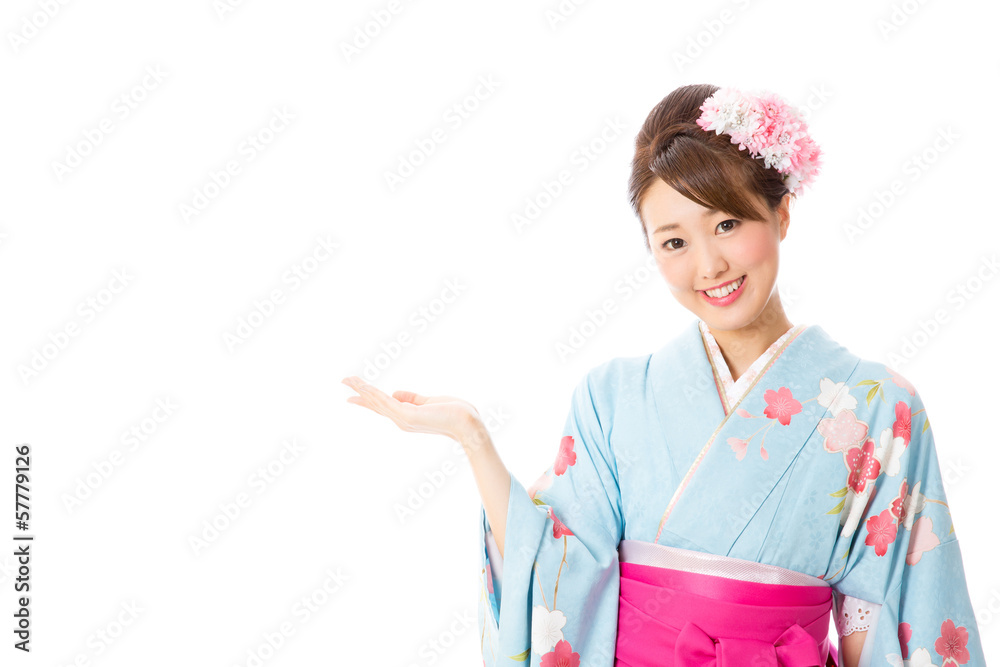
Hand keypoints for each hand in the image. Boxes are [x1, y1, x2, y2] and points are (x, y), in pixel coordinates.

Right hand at [341, 376, 483, 443]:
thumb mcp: (430, 402)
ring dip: (362, 389)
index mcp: (406, 417)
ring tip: (348, 379)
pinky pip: (386, 402)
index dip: (366, 399)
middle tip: (343, 380)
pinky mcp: (408, 416)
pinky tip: (364, 386)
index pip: (382, 406)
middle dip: (359, 391)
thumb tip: (395, 393)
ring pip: (377, 401)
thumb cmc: (455, 413)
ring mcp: (403, 419)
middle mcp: (402, 420)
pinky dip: (373, 393)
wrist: (469, 423)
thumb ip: (413, 398)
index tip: (351, 394)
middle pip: (375, 403)